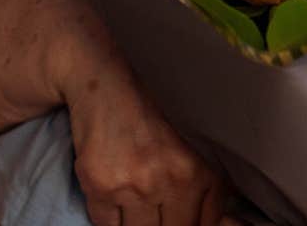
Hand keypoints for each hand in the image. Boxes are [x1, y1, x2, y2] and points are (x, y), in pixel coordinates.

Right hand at [62, 48, 224, 225]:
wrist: (106, 93)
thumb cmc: (150, 124)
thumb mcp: (190, 155)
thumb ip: (207, 196)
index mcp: (196, 173)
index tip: (178, 216)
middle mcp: (169, 180)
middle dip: (162, 225)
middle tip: (157, 210)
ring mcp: (133, 186)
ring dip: (135, 224)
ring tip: (136, 202)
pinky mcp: (100, 188)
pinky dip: (111, 220)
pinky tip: (114, 199)